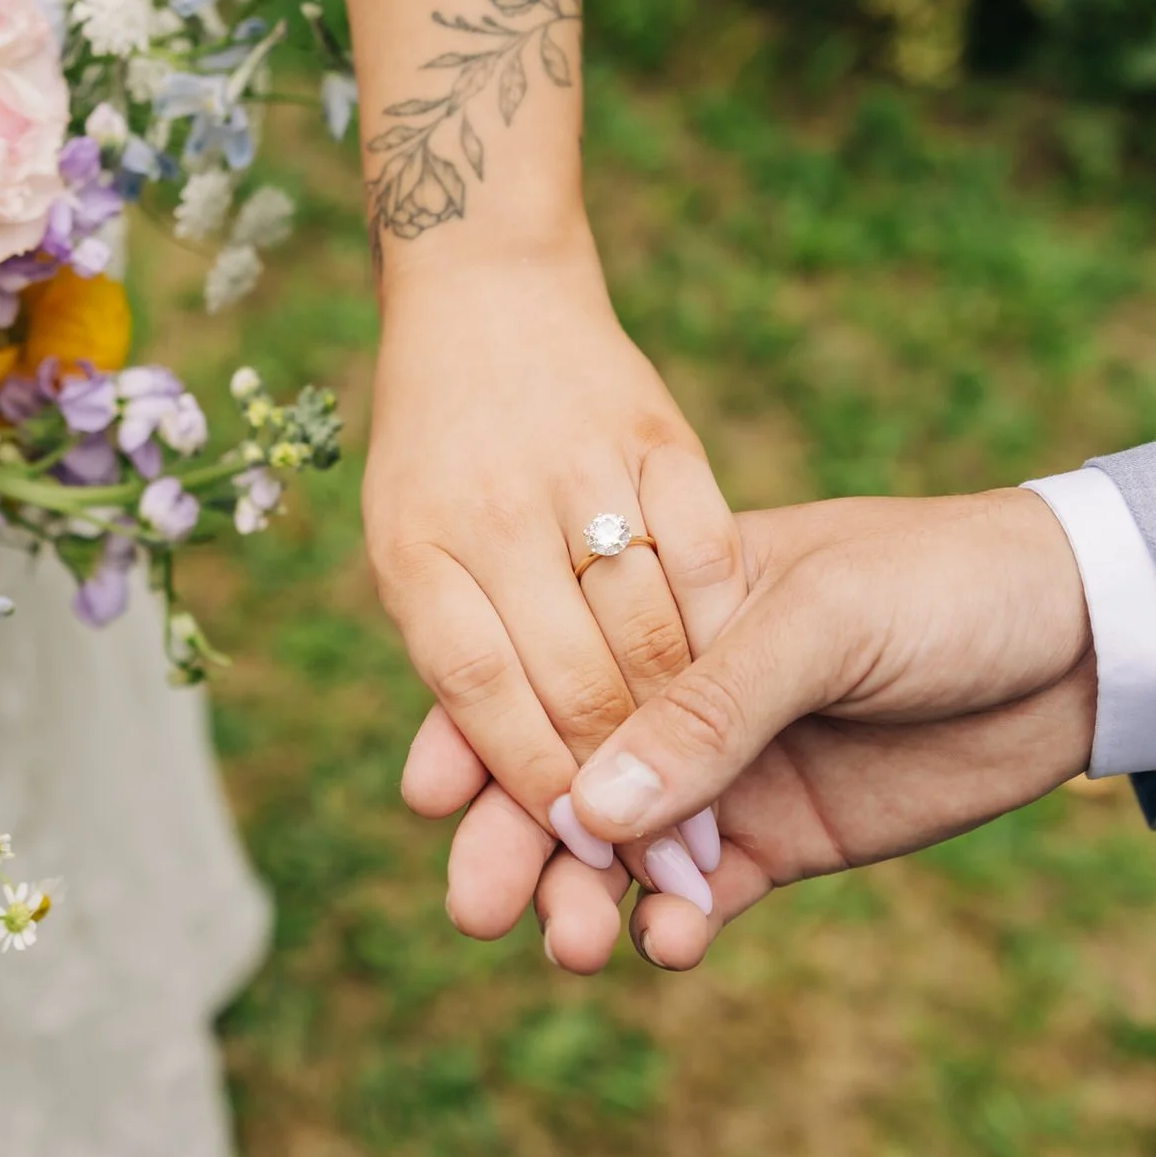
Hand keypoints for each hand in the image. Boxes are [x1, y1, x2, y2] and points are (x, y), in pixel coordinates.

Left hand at [367, 219, 745, 899]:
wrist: (485, 286)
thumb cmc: (437, 443)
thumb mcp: (413, 544)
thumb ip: (465, 659)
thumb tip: (468, 800)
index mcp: (416, 549)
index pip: (479, 695)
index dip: (530, 784)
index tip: (573, 849)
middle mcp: (491, 511)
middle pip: (565, 681)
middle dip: (613, 793)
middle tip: (650, 870)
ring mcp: (581, 469)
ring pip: (644, 632)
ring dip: (682, 737)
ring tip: (707, 816)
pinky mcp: (660, 434)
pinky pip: (704, 556)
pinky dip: (723, 632)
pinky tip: (742, 693)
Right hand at [411, 488, 1098, 971]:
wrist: (1086, 636)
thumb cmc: (940, 583)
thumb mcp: (819, 620)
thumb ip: (705, 709)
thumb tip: (584, 809)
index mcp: (659, 606)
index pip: (540, 669)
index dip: (474, 732)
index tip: (428, 796)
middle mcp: (674, 696)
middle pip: (559, 777)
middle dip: (510, 842)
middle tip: (476, 907)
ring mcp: (725, 776)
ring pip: (618, 853)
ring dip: (582, 900)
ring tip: (575, 946)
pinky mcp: (780, 843)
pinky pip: (697, 901)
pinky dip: (669, 931)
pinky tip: (664, 950)